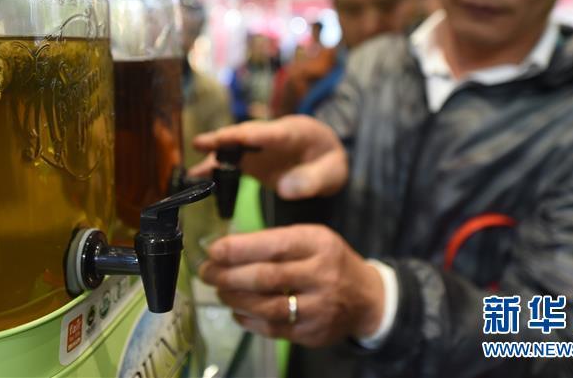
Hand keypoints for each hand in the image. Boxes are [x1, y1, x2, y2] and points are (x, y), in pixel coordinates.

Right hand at [190, 115, 347, 199]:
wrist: (325, 159)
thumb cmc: (330, 162)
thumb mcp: (333, 172)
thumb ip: (313, 180)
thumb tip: (285, 189)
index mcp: (296, 131)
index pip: (272, 132)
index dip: (251, 135)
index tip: (232, 138)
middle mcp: (272, 134)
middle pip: (246, 135)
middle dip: (224, 139)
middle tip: (201, 144)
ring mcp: (259, 146)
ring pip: (233, 147)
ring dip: (213, 154)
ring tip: (192, 167)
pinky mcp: (251, 158)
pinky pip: (230, 161)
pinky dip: (213, 168)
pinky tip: (194, 177)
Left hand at [198, 225, 383, 347]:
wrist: (366, 298)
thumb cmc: (328, 261)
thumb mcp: (310, 239)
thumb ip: (274, 242)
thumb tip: (226, 250)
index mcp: (318, 244)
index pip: (274, 246)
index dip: (238, 249)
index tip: (213, 250)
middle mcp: (322, 276)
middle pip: (267, 277)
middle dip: (229, 275)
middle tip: (206, 272)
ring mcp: (319, 308)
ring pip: (267, 307)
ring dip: (235, 298)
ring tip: (220, 290)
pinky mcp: (313, 334)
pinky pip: (273, 329)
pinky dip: (249, 320)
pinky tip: (237, 310)